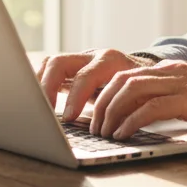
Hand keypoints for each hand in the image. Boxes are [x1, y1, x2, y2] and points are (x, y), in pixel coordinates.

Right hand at [36, 49, 156, 120]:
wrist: (150, 71)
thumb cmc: (144, 88)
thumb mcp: (139, 97)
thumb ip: (123, 108)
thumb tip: (110, 130)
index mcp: (111, 62)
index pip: (86, 75)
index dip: (75, 97)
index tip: (68, 118)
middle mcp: (92, 56)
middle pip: (60, 62)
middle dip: (47, 88)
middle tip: (44, 113)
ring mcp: (80, 60)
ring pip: (51, 64)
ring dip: (40, 85)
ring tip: (36, 107)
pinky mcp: (73, 68)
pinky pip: (50, 70)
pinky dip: (41, 84)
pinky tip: (38, 101)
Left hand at [89, 60, 186, 139]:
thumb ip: (167, 100)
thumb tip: (138, 117)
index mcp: (170, 70)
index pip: (127, 75)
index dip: (106, 94)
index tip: (96, 115)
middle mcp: (172, 72)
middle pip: (123, 80)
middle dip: (103, 103)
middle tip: (96, 127)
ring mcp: (181, 83)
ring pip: (132, 90)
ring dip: (113, 112)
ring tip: (106, 133)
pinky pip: (151, 107)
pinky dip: (132, 121)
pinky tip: (124, 135)